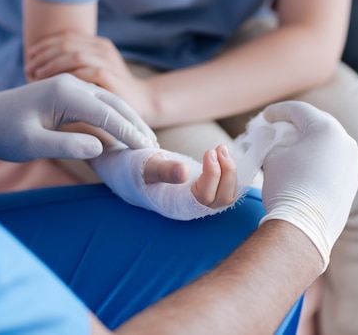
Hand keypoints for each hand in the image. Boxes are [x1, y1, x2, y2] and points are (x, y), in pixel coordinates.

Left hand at [0, 73, 157, 161]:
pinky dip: (116, 117)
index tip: (146, 149)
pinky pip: (99, 104)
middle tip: (155, 146)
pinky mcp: (68, 94)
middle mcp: (71, 84)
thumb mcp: (32, 144)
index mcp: (64, 93)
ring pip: (110, 101)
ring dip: (129, 120)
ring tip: (146, 140)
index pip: (106, 113)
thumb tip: (100, 147)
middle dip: (135, 124)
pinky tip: (124, 132)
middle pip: (114, 103)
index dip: (128, 132)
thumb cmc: (4, 132)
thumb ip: (66, 145)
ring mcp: (71, 87)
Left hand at [25, 32, 153, 119]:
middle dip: (44, 54)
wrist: (143, 103)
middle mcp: (102, 49)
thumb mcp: (91, 74)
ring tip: (36, 75)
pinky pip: (86, 71)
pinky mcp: (111, 77)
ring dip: (52, 64)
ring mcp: (108, 61)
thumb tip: (37, 68)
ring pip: (74, 54)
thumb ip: (73, 66)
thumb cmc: (110, 92)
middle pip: (67, 43)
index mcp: (97, 44)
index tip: (29, 56)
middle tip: (28, 68)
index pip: (66, 36)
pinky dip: (67, 76)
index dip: (45, 44)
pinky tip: (54, 84)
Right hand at [90, 144, 241, 219]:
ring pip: (227, 195)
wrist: (127, 170)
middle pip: (222, 200)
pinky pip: (224, 187)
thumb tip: (184, 172)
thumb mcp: (145, 166)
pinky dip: (228, 172)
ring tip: (222, 148)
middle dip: (227, 174)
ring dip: (230, 172)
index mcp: (176, 205)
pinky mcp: (203, 189)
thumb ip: (163, 170)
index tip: (209, 152)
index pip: (204, 198)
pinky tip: (223, 154)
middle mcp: (190, 207)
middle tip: (220, 148)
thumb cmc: (134, 169)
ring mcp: (198, 200)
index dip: (213, 176)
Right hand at [257, 101, 357, 270]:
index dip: (278, 111)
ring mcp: (353, 162)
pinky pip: (334, 161)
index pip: (298, 110)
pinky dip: (318, 158)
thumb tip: (273, 139)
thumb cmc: (286, 187)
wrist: (304, 227)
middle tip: (278, 128)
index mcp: (326, 129)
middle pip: (317, 123)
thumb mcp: (272, 157)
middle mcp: (345, 142)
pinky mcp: (353, 181)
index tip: (266, 116)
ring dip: (309, 141)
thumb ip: (273, 142)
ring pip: (328, 143)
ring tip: (290, 147)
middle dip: (296, 124)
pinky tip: (303, 166)